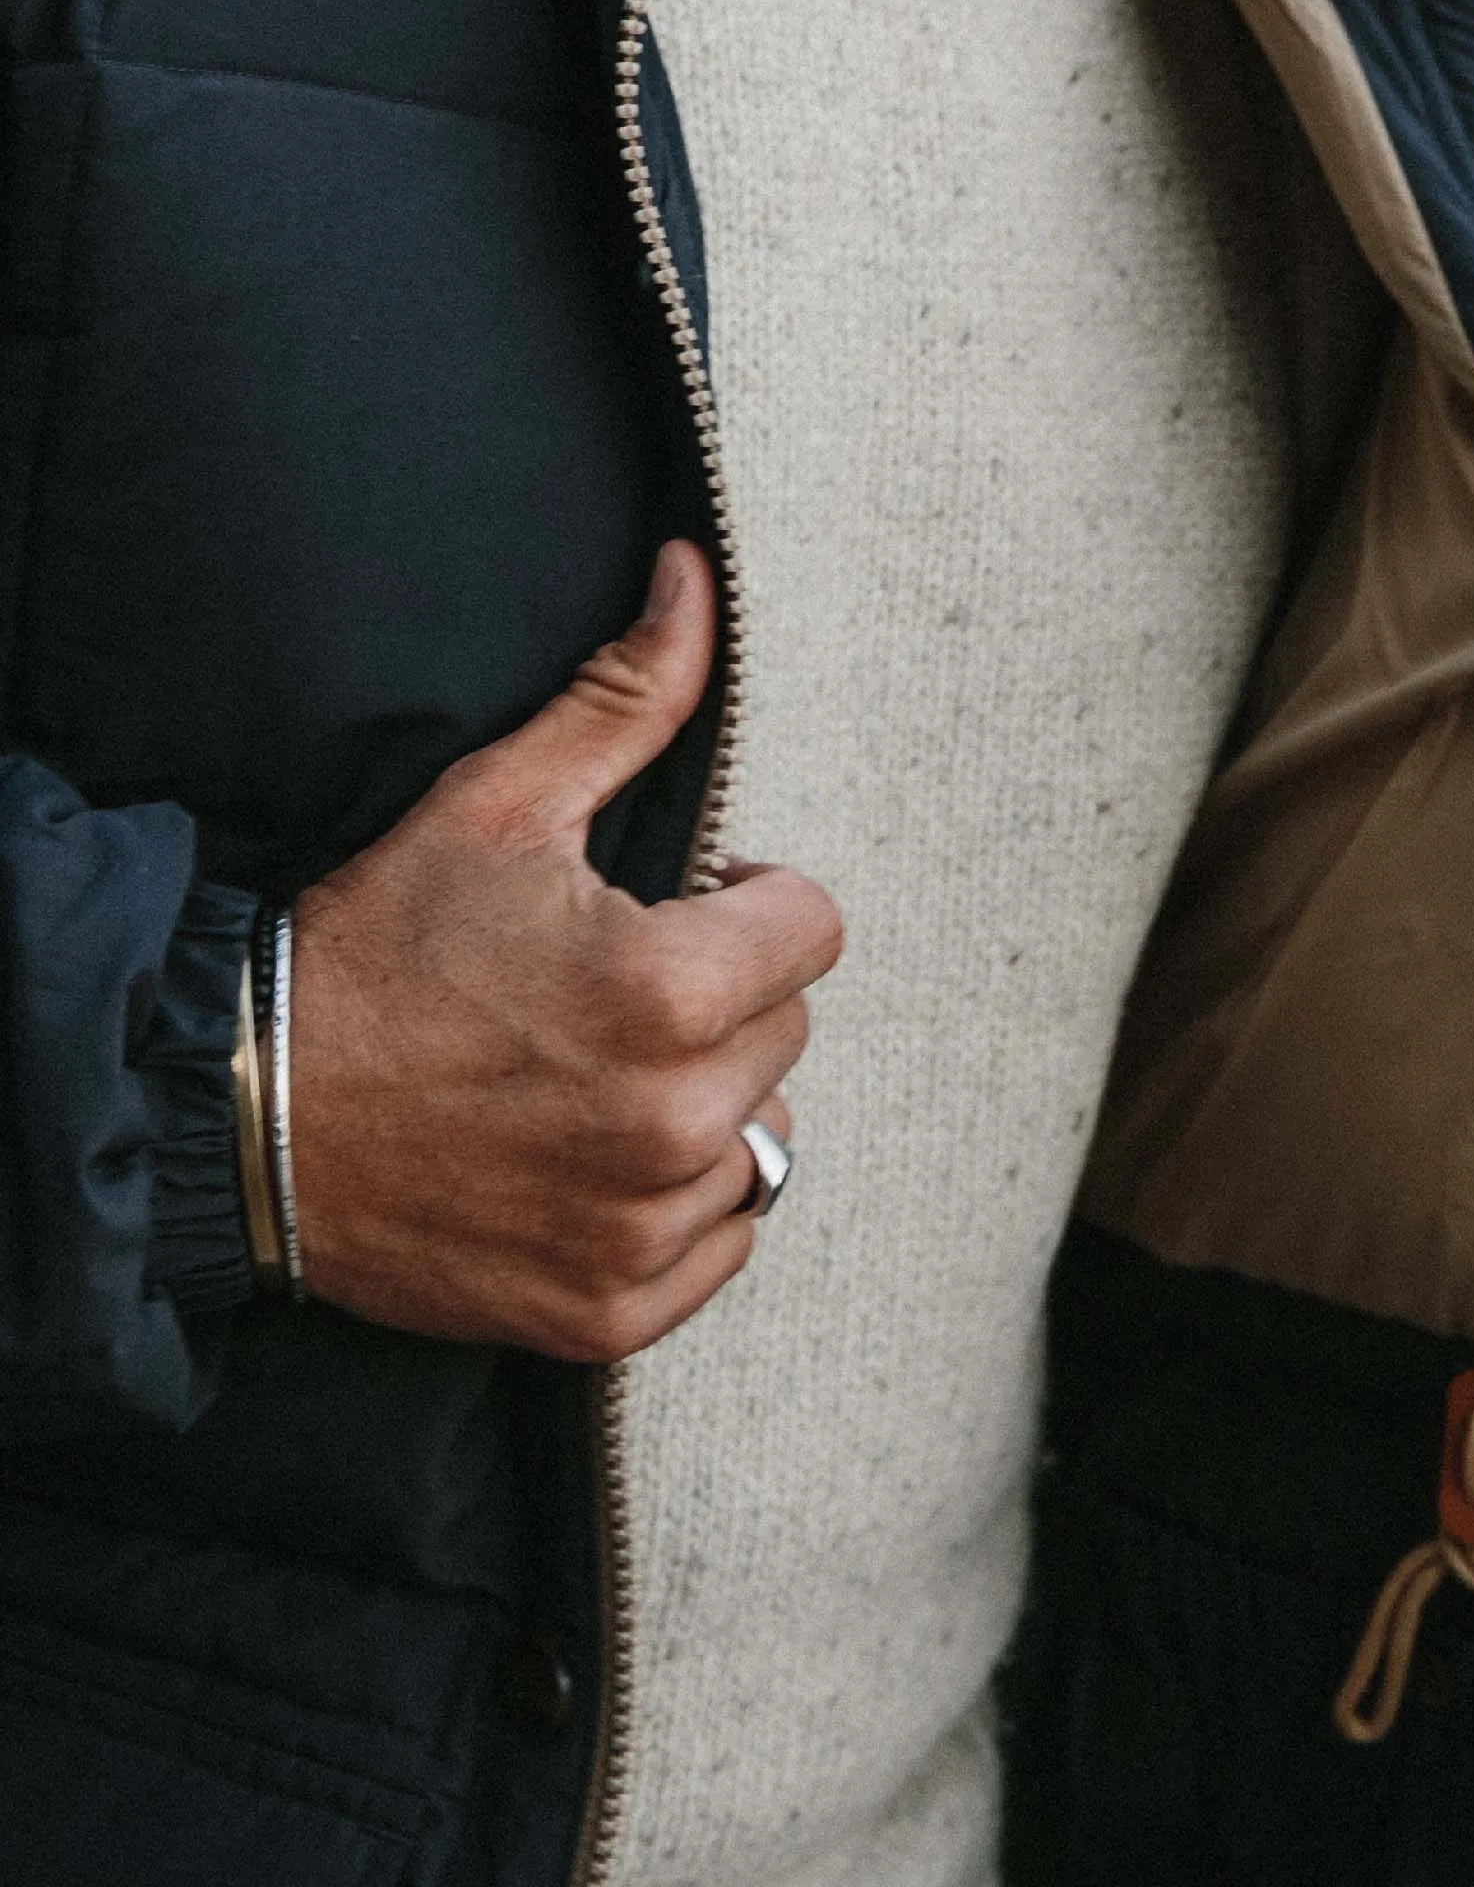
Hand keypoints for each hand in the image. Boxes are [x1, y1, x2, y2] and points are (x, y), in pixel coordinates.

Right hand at [290, 541, 842, 1359]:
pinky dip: (674, 1203)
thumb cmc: (374, 953)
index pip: (815, 925)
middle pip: (789, 1028)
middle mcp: (675, 1121)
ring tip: (592, 1078)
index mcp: (672, 989)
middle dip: (722, 999)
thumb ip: (627, 699)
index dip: (747, 903)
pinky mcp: (613, 1306)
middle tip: (607, 994)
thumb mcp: (500, 805)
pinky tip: (589, 1161)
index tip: (675, 911)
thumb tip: (695, 581)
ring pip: (760, 1135)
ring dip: (703, 1102)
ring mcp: (646, 1226)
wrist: (245, 1114)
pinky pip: (722, 1240)